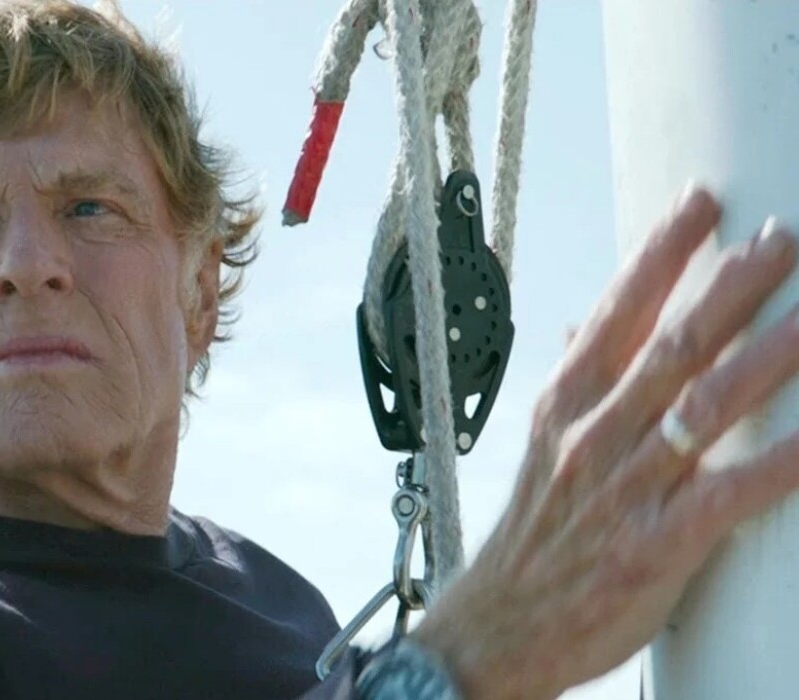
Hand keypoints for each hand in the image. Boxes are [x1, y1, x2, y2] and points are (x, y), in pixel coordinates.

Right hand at [408, 185, 798, 699]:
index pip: (615, 312)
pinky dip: (782, 462)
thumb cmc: (532, 534)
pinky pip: (731, 494)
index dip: (660, 254)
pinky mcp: (655, 545)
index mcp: (564, 404)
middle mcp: (594, 435)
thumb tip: (588, 322)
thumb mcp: (542, 446)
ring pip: (705, 407)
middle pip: (672, 346)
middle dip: (731, 287)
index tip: (701, 203)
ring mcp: (625, 488)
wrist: (500, 624)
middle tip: (781, 238)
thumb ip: (576, 381)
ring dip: (768, 356)